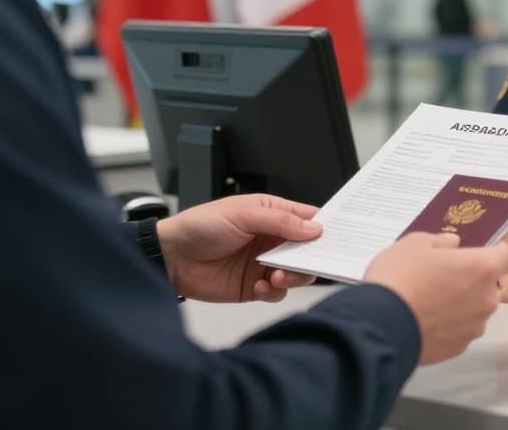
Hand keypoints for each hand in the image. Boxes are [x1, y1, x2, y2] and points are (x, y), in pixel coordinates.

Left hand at [156, 194, 321, 302]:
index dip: (324, 228)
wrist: (170, 258)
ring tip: (278, 276)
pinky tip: (260, 286)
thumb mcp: (242, 214)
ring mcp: (263, 263)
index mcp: (271, 214)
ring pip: (296, 273)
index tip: (337, 238)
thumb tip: (314, 228)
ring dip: (293, 276)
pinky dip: (273, 292)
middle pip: (307, 250)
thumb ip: (280, 222)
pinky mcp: (253, 286)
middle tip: (308, 263)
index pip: (307, 219)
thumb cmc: (199, 226)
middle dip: (311, 258)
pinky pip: (276, 292)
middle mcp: (271, 239)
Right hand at [364, 232, 507, 364]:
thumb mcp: (414, 243)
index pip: (506, 256)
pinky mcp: (459, 348)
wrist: (380, 326)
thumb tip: (454, 245)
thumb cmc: (400, 277)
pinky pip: (459, 331)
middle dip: (471, 280)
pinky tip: (424, 322)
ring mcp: (474, 327)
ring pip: (474, 310)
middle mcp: (486, 299)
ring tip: (428, 303)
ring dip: (460, 305)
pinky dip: (448, 326)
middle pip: (488, 286)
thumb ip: (441, 241)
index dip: (493, 252)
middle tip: (441, 277)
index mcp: (482, 268)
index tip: (473, 253)